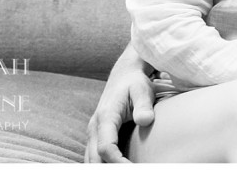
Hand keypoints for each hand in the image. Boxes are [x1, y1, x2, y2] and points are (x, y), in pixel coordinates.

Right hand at [85, 46, 155, 162]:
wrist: (124, 75)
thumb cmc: (135, 83)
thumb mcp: (142, 89)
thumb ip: (144, 105)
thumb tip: (145, 120)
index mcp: (106, 117)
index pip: (106, 148)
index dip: (118, 162)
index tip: (134, 168)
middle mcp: (95, 127)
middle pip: (94, 160)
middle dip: (110, 169)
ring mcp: (93, 133)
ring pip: (90, 161)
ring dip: (105, 169)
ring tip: (127, 169)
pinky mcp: (96, 137)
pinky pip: (94, 157)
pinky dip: (102, 165)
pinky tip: (118, 166)